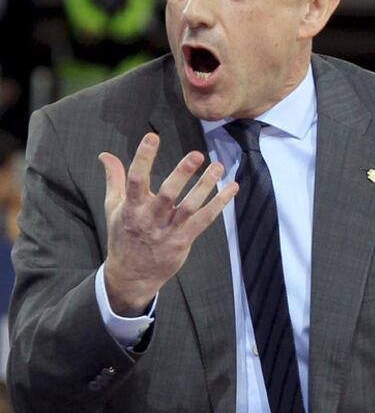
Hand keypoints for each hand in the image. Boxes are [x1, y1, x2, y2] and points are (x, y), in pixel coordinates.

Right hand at [99, 133, 237, 315]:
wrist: (131, 276)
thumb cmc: (123, 236)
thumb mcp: (113, 207)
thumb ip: (114, 178)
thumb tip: (105, 154)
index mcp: (131, 208)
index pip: (135, 179)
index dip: (143, 157)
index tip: (152, 136)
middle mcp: (150, 218)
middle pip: (168, 194)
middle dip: (182, 174)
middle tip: (196, 154)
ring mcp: (168, 231)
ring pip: (190, 206)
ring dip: (206, 186)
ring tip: (219, 166)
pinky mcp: (183, 240)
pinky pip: (204, 220)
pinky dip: (219, 204)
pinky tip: (232, 188)